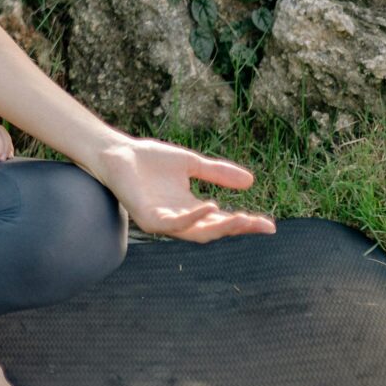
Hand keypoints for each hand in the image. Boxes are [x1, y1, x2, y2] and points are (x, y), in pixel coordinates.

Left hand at [93, 135, 277, 242]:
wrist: (117, 152)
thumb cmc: (149, 159)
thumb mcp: (191, 164)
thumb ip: (217, 173)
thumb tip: (251, 181)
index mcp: (190, 208)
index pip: (222, 221)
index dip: (244, 224)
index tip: (268, 225)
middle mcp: (179, 219)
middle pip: (214, 231)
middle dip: (238, 229)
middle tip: (262, 225)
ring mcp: (163, 222)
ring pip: (197, 233)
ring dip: (221, 227)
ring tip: (244, 218)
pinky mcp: (148, 219)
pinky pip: (173, 224)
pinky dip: (192, 218)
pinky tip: (210, 207)